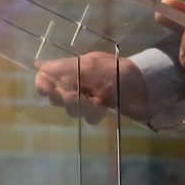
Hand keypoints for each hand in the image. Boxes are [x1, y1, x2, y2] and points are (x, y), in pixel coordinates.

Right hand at [34, 52, 149, 122]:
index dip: (43, 83)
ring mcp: (88, 97)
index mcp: (74, 68)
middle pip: (57, 96)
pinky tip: (104, 109)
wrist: (145, 87)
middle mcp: (77, 82)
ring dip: (82, 108)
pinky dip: (94, 115)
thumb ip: (64, 68)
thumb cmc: (116, 72)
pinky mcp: (99, 110)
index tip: (46, 90)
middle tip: (78, 96)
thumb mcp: (90, 66)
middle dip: (65, 99)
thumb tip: (38, 66)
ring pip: (72, 110)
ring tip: (96, 103)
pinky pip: (87, 118)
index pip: (48, 76)